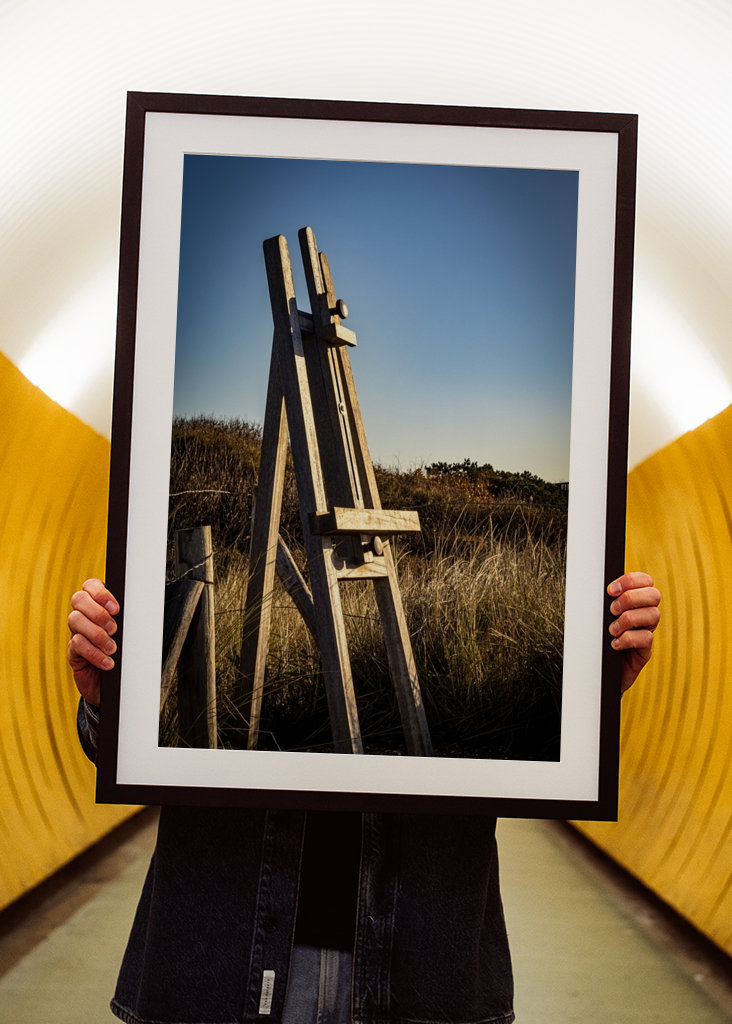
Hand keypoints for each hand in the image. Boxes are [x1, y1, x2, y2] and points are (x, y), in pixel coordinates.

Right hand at [67, 579, 119, 705]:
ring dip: (97, 634)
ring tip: (112, 648)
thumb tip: (140, 609)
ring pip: (75, 620)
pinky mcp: (73, 652)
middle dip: (98, 612)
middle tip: (114, 628)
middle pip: (78, 599)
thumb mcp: (128, 634)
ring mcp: (76, 632)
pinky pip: (77, 644)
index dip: (100, 593)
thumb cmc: (125, 654)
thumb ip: (128, 619)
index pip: (90, 585)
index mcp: (98, 605)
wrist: (116, 684)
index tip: (116, 608)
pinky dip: (94, 653)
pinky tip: (108, 662)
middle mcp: (84, 616)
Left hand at [607, 571, 660, 692]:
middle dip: (631, 598)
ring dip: (628, 619)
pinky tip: (614, 644)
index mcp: (635, 602)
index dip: (631, 580)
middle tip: (612, 610)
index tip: (610, 590)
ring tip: (611, 630)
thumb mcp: (599, 617)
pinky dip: (628, 639)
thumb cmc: (596, 640)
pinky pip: (646, 638)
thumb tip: (592, 586)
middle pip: (654, 595)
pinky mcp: (644, 651)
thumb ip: (603, 602)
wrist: (597, 671)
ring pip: (653, 615)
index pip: (645, 581)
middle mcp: (644, 615)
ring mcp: (646, 632)